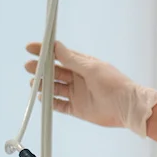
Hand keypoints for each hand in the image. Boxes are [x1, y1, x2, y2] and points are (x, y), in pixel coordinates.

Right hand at [25, 41, 156, 135]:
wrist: (127, 107)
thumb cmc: (114, 84)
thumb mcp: (92, 69)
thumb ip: (73, 60)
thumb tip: (56, 46)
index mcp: (82, 65)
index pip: (59, 55)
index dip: (44, 51)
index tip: (30, 48)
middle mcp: (78, 78)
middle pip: (54, 72)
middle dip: (40, 69)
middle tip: (28, 66)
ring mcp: (77, 94)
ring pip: (55, 88)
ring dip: (43, 85)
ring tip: (33, 83)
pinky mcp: (78, 109)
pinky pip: (60, 105)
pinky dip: (50, 102)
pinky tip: (42, 98)